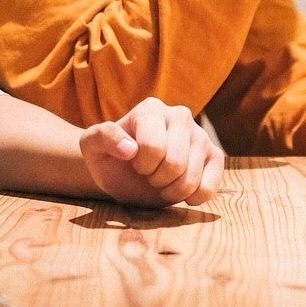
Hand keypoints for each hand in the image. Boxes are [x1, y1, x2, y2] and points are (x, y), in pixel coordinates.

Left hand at [80, 97, 224, 207]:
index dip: (141, 165)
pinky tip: (183, 193)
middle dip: (156, 179)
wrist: (124, 173)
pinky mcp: (214, 156)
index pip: (153, 147)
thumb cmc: (108, 157)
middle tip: (148, 175)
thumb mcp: (91, 146)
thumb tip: (129, 148)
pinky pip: (212, 185)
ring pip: (192, 177)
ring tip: (162, 182)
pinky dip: (195, 197)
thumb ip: (102, 138)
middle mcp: (180, 115)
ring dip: (171, 191)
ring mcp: (200, 135)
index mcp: (151, 109)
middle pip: (175, 163)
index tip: (133, 162)